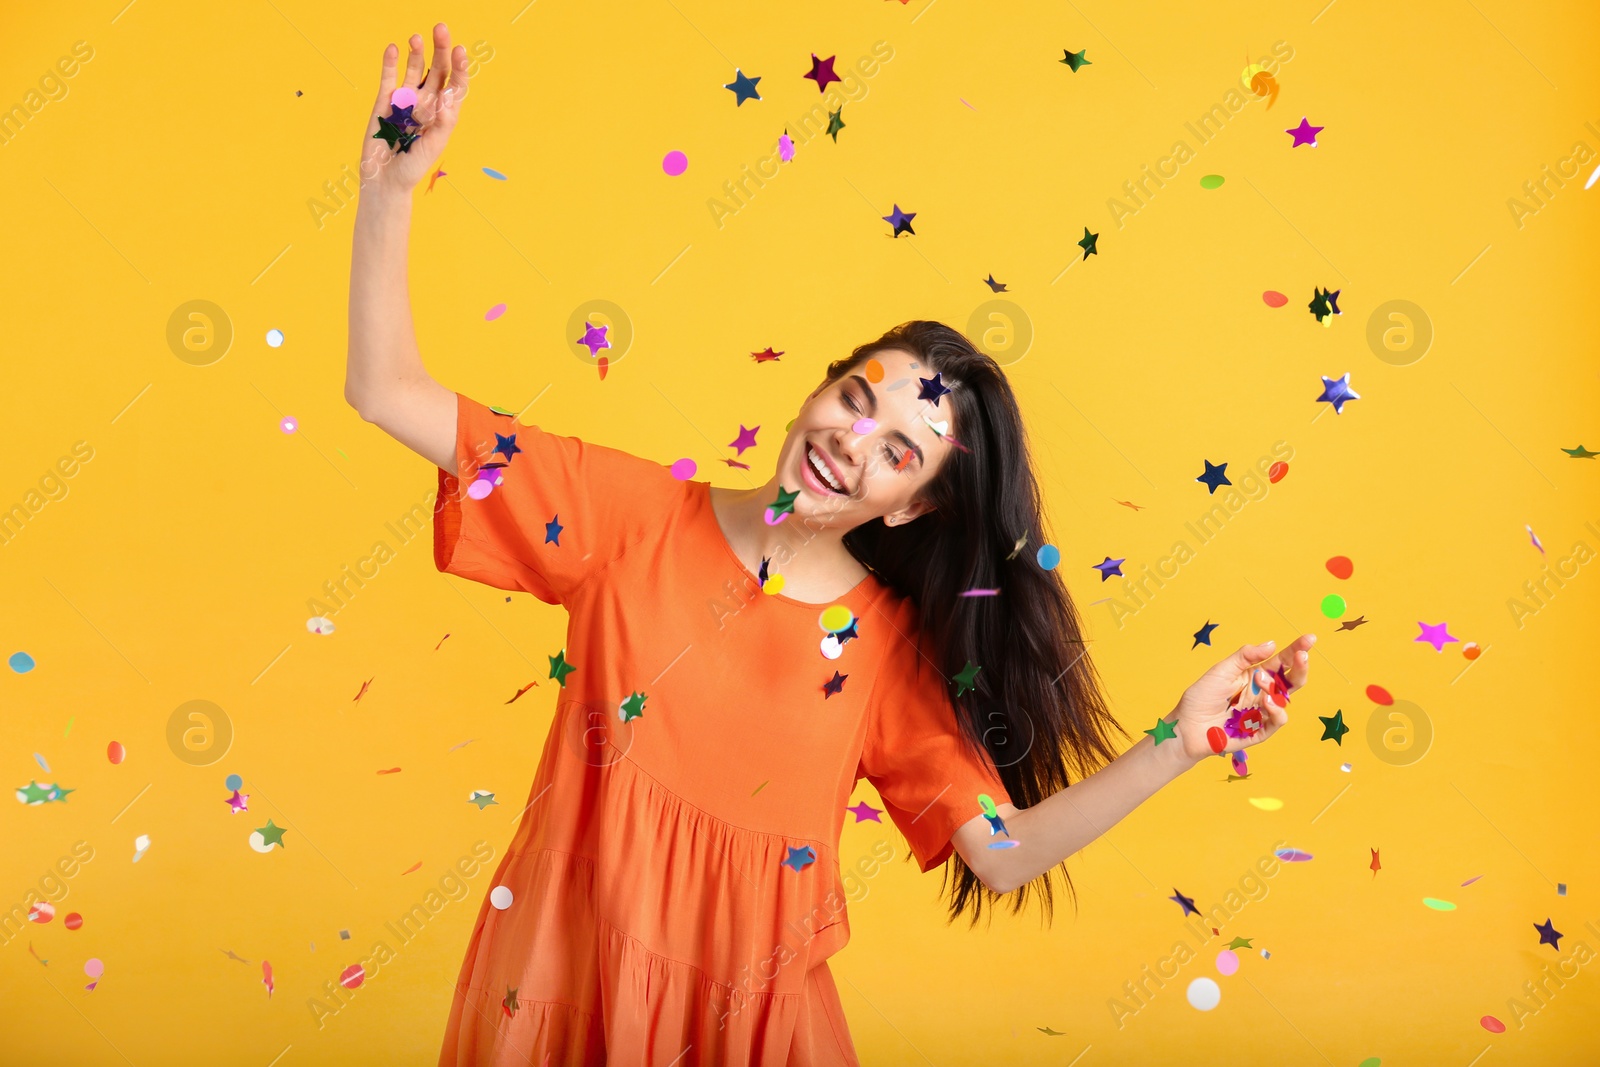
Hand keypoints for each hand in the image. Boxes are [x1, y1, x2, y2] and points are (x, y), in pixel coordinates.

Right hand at [359, 24, 468, 194]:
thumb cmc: (413, 167)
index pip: (455, 85)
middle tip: (441, 29)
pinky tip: (393, 48)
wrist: (385, 179)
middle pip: (437, 70)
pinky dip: (390, 62)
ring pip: (414, 70)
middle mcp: (427, 102)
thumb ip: (443, 123)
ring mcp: (406, 100)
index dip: (459, 68)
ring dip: (417, 52)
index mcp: (444, 113)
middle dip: (440, 50)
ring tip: (417, 38)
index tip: (459, 52)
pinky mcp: (384, 101)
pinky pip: (388, 77)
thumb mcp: (434, 146)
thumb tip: (448, 98)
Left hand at [1168, 635, 1315, 766]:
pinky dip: (1276, 711)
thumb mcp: (1221, 670)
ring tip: (1261, 681)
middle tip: (1302, 656)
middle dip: (1300, 667)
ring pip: (1286, 700)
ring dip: (1277, 688)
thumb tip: (1272, 644)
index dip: (1296, 650)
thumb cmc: (1202, 697)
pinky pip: (1277, 721)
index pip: (1281, 661)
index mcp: (1255, 676)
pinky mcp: (1260, 731)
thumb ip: (1245, 657)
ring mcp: (1263, 712)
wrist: (1187, 726)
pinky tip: (1266, 702)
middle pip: (1292, 680)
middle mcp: (1262, 693)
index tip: (1310, 638)